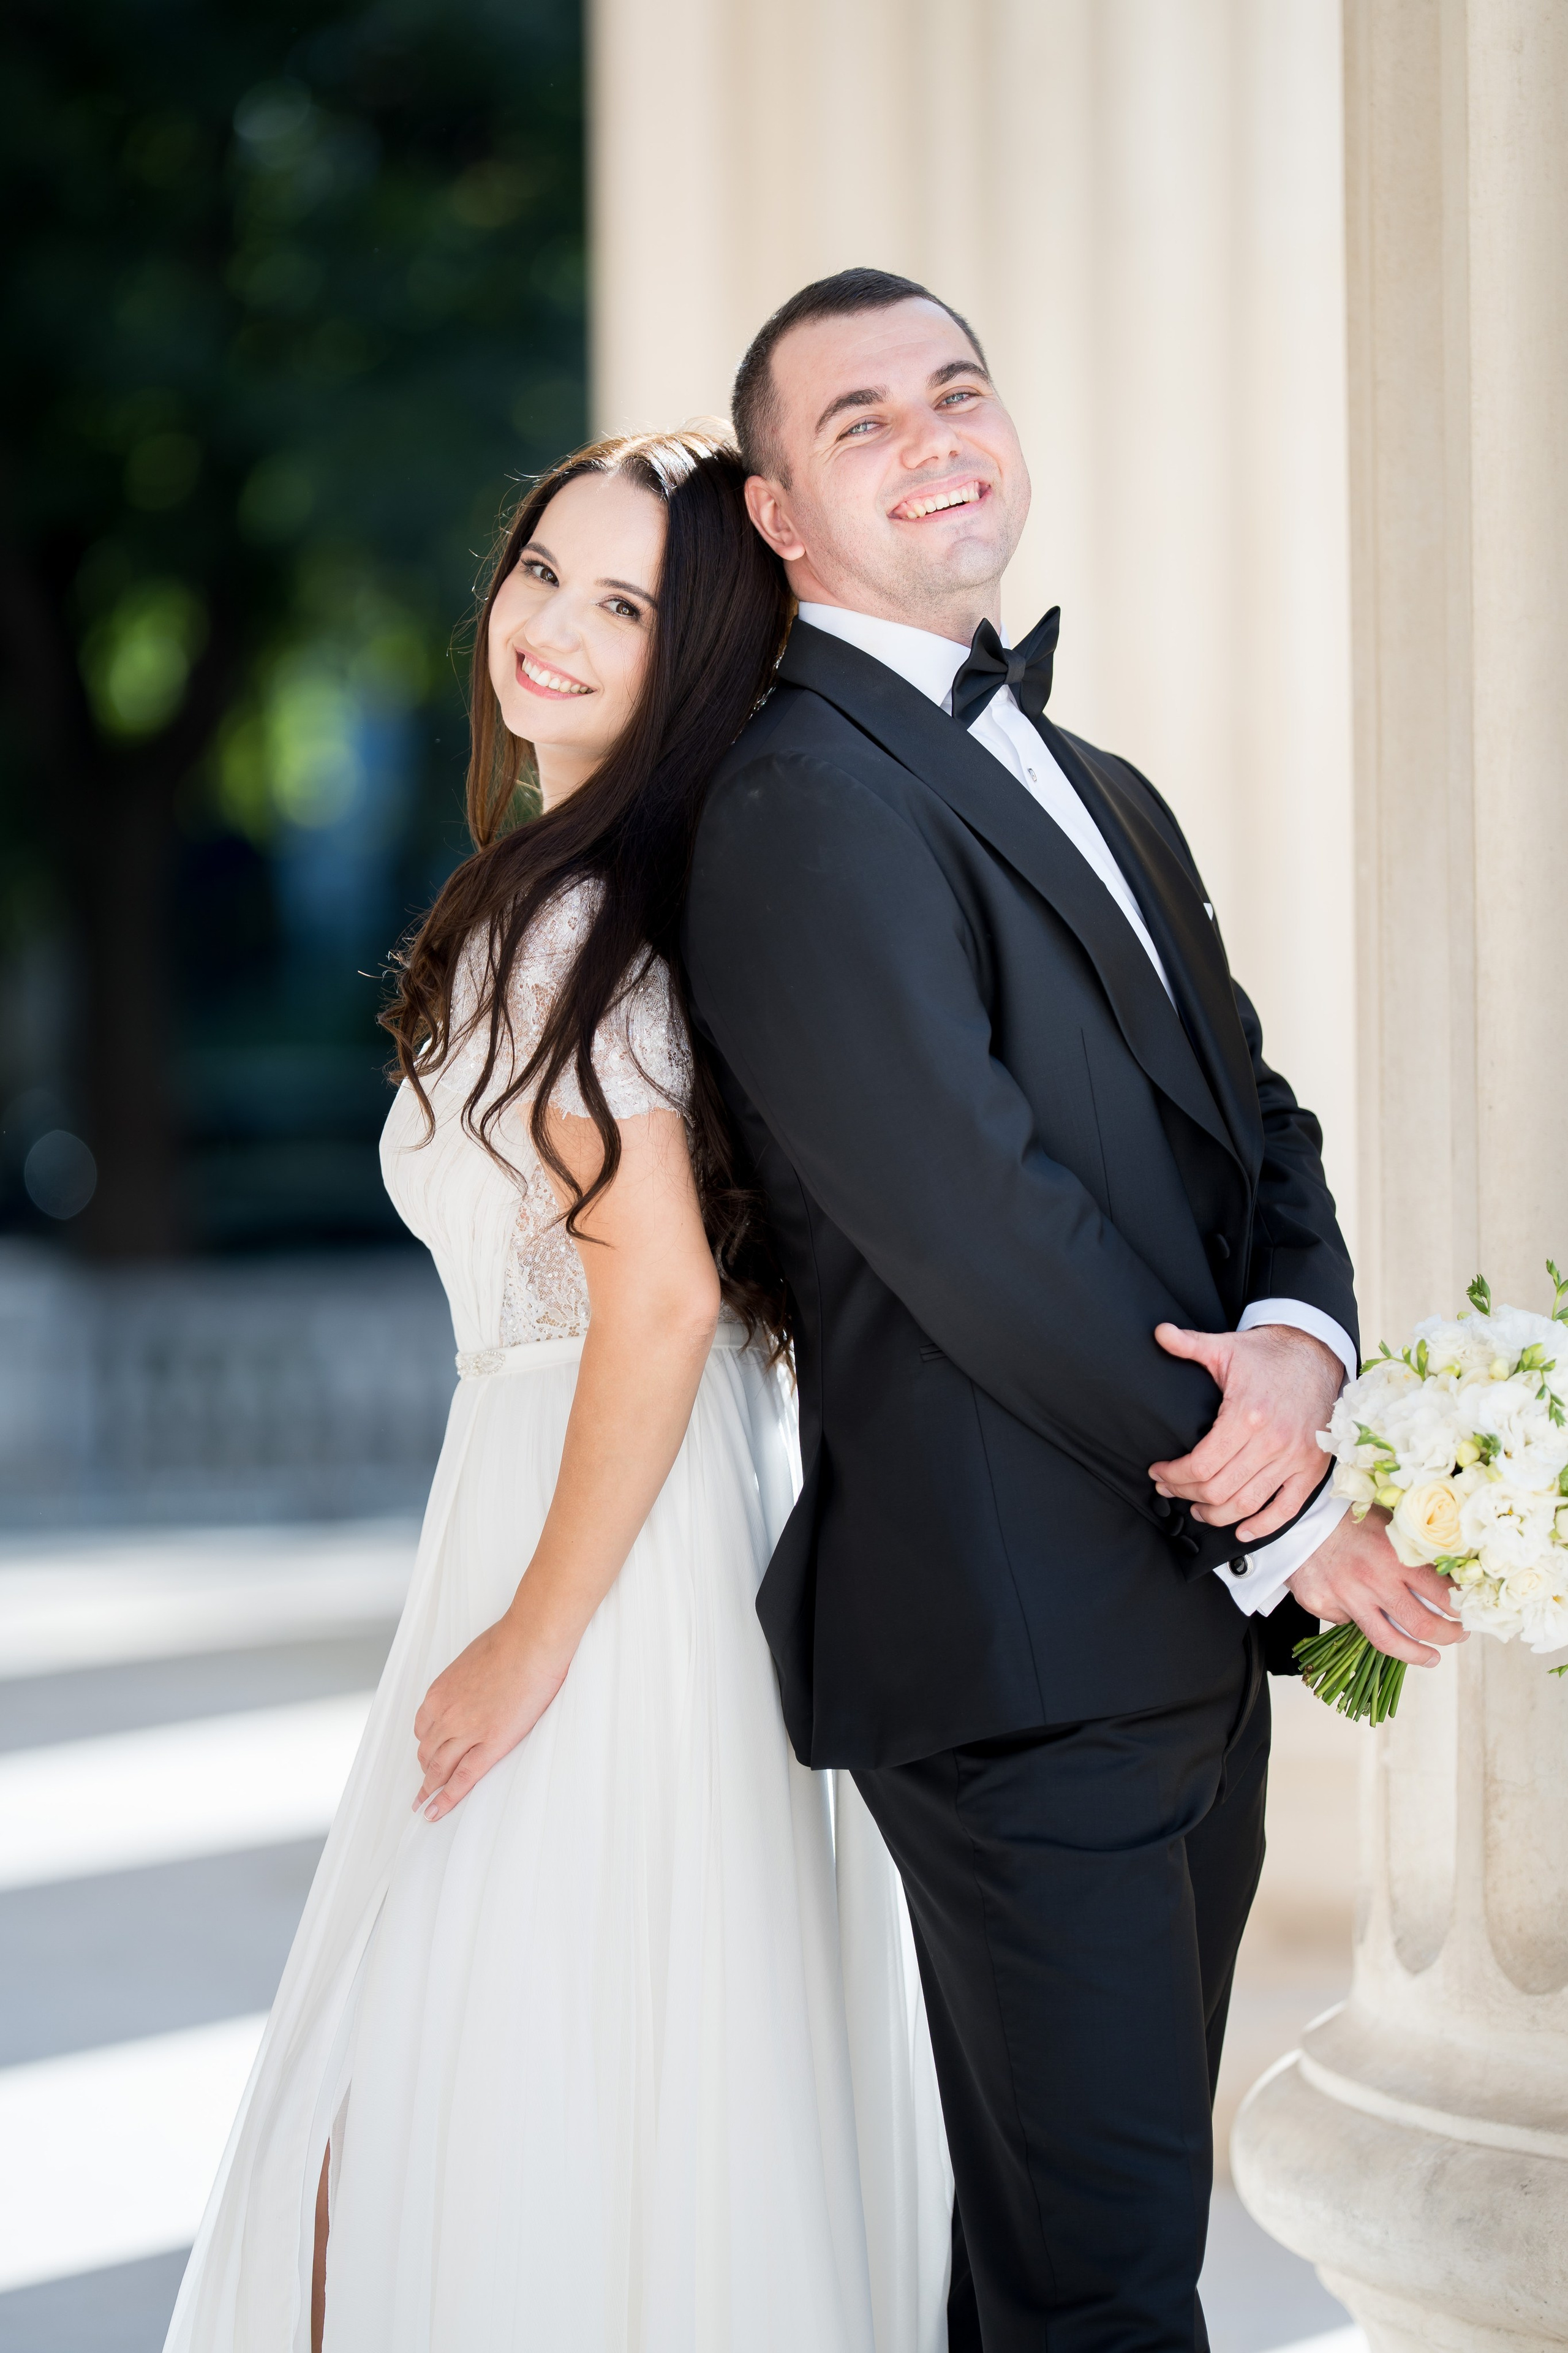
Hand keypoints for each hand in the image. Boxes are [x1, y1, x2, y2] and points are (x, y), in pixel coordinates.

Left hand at [412, 1611, 570, 1821]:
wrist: (530, 1642)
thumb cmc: (508, 1642)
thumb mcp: (472, 1660)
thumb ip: (466, 1681)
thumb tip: (473, 1687)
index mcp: (439, 1693)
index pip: (424, 1728)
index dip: (426, 1744)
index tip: (426, 1755)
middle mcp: (445, 1714)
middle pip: (428, 1751)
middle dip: (425, 1770)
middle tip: (423, 1788)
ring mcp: (466, 1731)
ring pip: (439, 1767)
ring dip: (430, 1789)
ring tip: (425, 1805)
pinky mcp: (491, 1744)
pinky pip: (463, 1777)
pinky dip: (447, 1797)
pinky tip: (438, 1811)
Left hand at [1149, 1323, 1344, 1539]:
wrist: (1316, 1356)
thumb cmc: (1266, 1356)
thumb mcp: (1225, 1346)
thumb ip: (1189, 1344)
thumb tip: (1158, 1332)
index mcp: (1246, 1415)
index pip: (1201, 1464)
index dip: (1173, 1475)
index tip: (1158, 1473)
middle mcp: (1273, 1441)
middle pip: (1218, 1489)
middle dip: (1185, 1495)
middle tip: (1169, 1490)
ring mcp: (1295, 1458)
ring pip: (1246, 1504)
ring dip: (1216, 1515)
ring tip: (1196, 1509)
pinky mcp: (1312, 1469)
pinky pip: (1286, 1509)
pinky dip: (1262, 1526)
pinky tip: (1241, 1531)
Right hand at [1287, 1507, 1468, 1667]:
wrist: (1296, 1515)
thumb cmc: (1348, 1518)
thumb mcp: (1389, 1526)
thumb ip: (1413, 1553)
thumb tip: (1444, 1581)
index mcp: (1395, 1557)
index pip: (1442, 1596)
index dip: (1461, 1610)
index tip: (1467, 1614)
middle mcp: (1373, 1581)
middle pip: (1422, 1626)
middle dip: (1448, 1636)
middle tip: (1457, 1636)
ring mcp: (1346, 1597)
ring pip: (1389, 1641)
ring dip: (1417, 1655)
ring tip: (1432, 1658)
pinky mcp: (1322, 1605)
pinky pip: (1349, 1623)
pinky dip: (1361, 1621)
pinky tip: (1365, 1612)